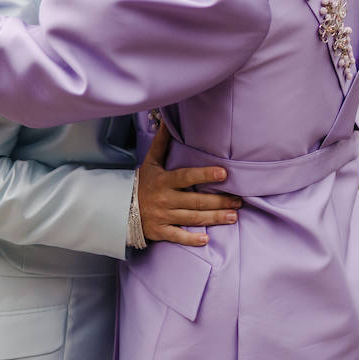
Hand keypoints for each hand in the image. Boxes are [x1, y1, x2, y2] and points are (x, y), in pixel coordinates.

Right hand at [139, 122, 240, 246]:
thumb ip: (161, 142)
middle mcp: (165, 199)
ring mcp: (163, 216)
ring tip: (233, 216)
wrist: (121, 207)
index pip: (186, 176)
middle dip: (219, 201)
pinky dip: (191, 240)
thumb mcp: (150, 161)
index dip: (204, 175)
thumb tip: (165, 119)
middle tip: (238, 201)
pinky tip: (206, 240)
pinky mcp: (160, 231)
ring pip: (192, 218)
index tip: (223, 174)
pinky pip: (177, 236)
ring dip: (214, 218)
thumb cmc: (142, 182)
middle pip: (195, 201)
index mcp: (164, 180)